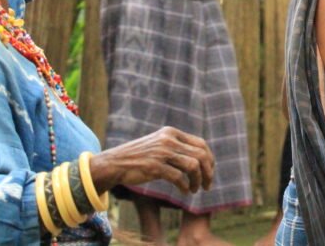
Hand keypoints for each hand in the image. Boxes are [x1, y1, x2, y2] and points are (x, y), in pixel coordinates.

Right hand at [88, 126, 214, 193]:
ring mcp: (161, 153)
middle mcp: (169, 140)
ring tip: (195, 190)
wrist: (115, 162)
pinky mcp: (154, 167)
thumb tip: (201, 158)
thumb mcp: (159, 143)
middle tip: (207, 185)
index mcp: (171, 133)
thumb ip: (177, 147)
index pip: (201, 144)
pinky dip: (185, 186)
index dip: (209, 159)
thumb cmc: (140, 156)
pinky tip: (185, 192)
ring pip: (193, 166)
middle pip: (200, 155)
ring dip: (198, 181)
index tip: (210, 172)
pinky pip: (179, 178)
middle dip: (208, 172)